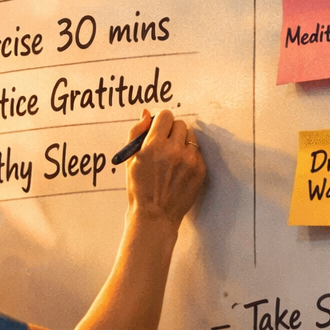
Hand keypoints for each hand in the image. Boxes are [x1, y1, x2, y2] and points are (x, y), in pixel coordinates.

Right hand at [126, 109, 205, 229]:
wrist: (154, 215)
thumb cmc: (139, 188)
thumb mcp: (129, 159)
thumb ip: (136, 133)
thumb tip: (146, 114)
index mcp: (153, 145)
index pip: (166, 116)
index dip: (161, 122)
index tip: (159, 130)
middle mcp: (173, 150)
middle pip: (180, 124)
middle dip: (172, 132)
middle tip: (165, 145)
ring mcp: (189, 160)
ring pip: (190, 137)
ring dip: (182, 143)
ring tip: (173, 159)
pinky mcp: (200, 170)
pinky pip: (197, 152)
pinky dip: (190, 157)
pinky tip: (180, 169)